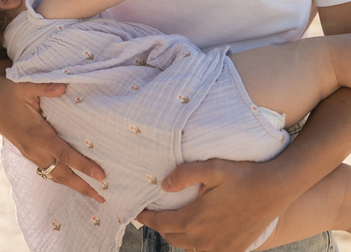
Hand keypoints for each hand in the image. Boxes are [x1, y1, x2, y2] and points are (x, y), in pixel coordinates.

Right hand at [0, 60, 104, 201]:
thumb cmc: (10, 90)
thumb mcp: (25, 84)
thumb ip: (44, 87)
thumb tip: (62, 88)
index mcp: (36, 134)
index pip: (64, 154)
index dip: (83, 166)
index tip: (100, 176)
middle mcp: (34, 148)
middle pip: (61, 173)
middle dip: (82, 186)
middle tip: (103, 199)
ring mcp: (31, 153)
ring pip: (54, 175)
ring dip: (74, 185)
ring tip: (94, 195)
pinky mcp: (30, 152)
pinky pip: (48, 170)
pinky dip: (63, 178)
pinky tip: (75, 181)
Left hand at [137, 159, 289, 251]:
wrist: (275, 190)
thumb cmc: (243, 175)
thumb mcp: (212, 167)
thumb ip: (184, 175)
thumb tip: (162, 185)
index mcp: (195, 220)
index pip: (160, 223)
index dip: (145, 217)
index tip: (137, 210)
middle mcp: (204, 241)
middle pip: (171, 236)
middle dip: (159, 225)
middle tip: (151, 213)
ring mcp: (219, 249)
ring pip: (187, 246)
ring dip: (176, 234)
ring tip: (172, 220)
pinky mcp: (233, 251)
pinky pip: (205, 251)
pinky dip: (195, 243)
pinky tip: (197, 231)